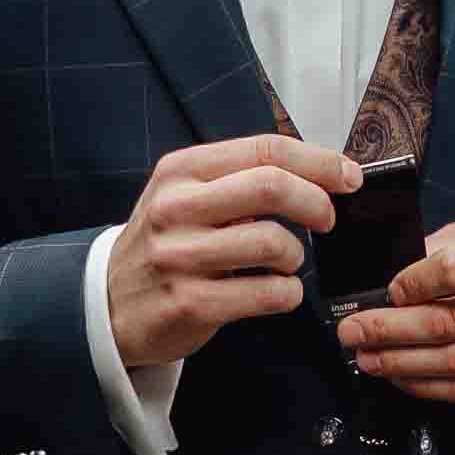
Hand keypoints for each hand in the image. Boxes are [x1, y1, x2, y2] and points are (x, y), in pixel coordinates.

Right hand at [105, 131, 356, 372]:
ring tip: (283, 263)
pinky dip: (287, 293)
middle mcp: (176, 208)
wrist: (108, 304)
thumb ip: (239, 180)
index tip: (346, 176)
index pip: (264, 150)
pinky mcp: (190, 303)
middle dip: (316, 202)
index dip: (317, 161)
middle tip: (326, 219)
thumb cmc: (163, 246)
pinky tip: (276, 292)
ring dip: (295, 256)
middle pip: (271, 186)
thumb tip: (318, 173)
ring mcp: (181, 257)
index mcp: (181, 171)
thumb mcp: (185, 196)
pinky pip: (267, 293)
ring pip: (272, 243)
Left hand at [340, 222, 454, 408]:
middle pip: (451, 322)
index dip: (413, 284)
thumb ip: (441, 253)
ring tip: (369, 359)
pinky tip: (405, 378)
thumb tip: (384, 282)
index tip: (385, 293)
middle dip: (391, 331)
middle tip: (352, 333)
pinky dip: (431, 388)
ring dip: (403, 364)